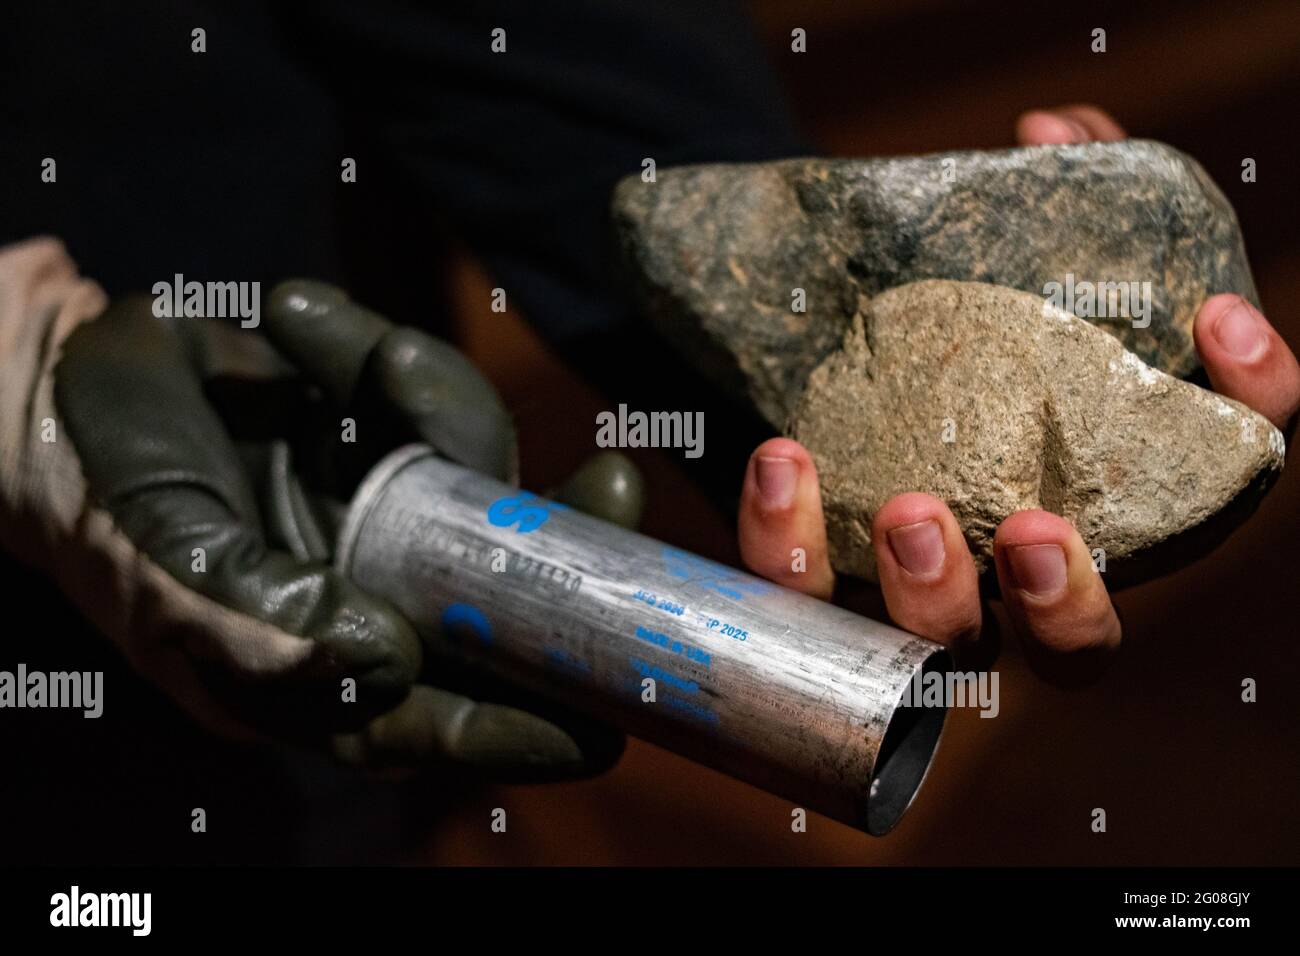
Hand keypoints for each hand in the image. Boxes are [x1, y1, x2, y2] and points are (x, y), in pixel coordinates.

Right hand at [0, 237, 636, 777]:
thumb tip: (386, 661)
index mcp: (311, 668)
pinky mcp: (383, 442)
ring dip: (443, 408)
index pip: (431, 719)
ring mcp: (383, 520)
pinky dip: (374, 350)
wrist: (63, 384)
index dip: (520, 726)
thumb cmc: (98, 494)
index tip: (607, 719)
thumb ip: (254, 626)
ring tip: (352, 346)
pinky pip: (428, 402)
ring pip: (479, 489)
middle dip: (560, 556)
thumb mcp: (160, 566)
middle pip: (494, 609)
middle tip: (612, 488)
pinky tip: (295, 318)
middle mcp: (366, 600)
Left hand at [736, 107, 1299, 682]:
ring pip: (938, 651)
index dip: (1248, 409)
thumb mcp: (992, 267)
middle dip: (1066, 605)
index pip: (1217, 483)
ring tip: (907, 510)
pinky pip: (795, 590)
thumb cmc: (936, 336)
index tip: (1220, 324)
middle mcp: (1016, 576)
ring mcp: (912, 595)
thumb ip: (1044, 201)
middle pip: (1075, 649)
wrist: (807, 365)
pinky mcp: (813, 585)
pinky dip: (788, 536)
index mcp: (1100, 500)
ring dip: (932, 595)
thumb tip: (1051, 132)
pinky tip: (784, 457)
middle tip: (1035, 529)